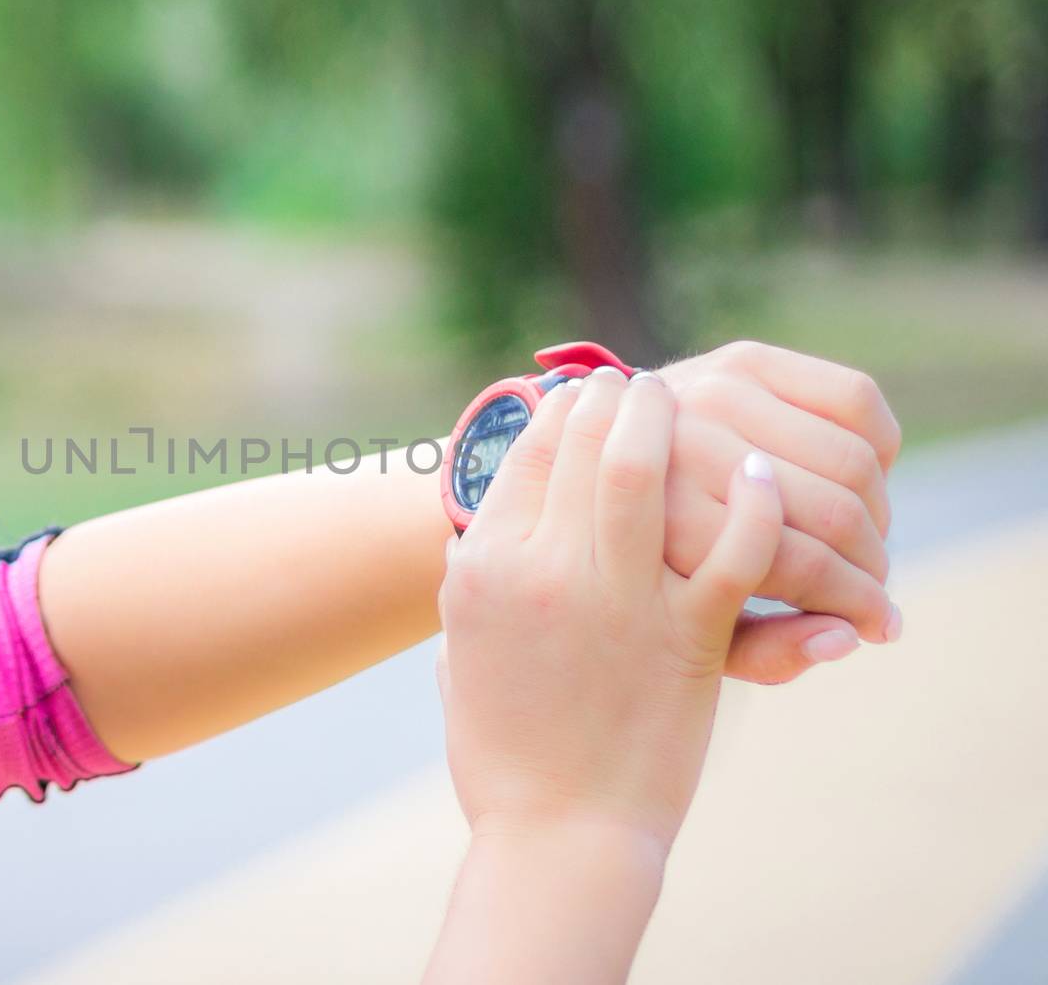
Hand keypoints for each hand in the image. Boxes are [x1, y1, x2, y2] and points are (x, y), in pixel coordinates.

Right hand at [436, 368, 782, 848]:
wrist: (560, 832)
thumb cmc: (501, 751)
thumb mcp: (460, 651)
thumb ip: (467, 590)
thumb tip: (472, 543)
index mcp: (483, 568)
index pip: (527, 452)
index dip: (561, 410)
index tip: (583, 395)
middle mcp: (545, 570)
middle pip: (586, 442)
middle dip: (617, 399)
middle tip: (638, 386)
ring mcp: (619, 600)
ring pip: (648, 471)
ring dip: (668, 421)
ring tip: (683, 400)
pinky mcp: (689, 637)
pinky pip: (735, 545)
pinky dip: (752, 497)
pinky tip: (758, 470)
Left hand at [657, 341, 901, 681]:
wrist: (597, 470)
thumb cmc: (651, 568)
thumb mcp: (688, 631)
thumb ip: (763, 650)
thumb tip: (848, 640)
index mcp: (659, 527)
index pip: (797, 564)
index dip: (854, 602)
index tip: (879, 626)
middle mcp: (681, 451)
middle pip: (834, 512)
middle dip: (874, 562)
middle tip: (876, 586)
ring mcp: (712, 396)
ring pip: (853, 459)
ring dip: (880, 510)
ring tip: (868, 542)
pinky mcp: (742, 358)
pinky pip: (857, 401)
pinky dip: (880, 446)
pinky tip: (861, 481)